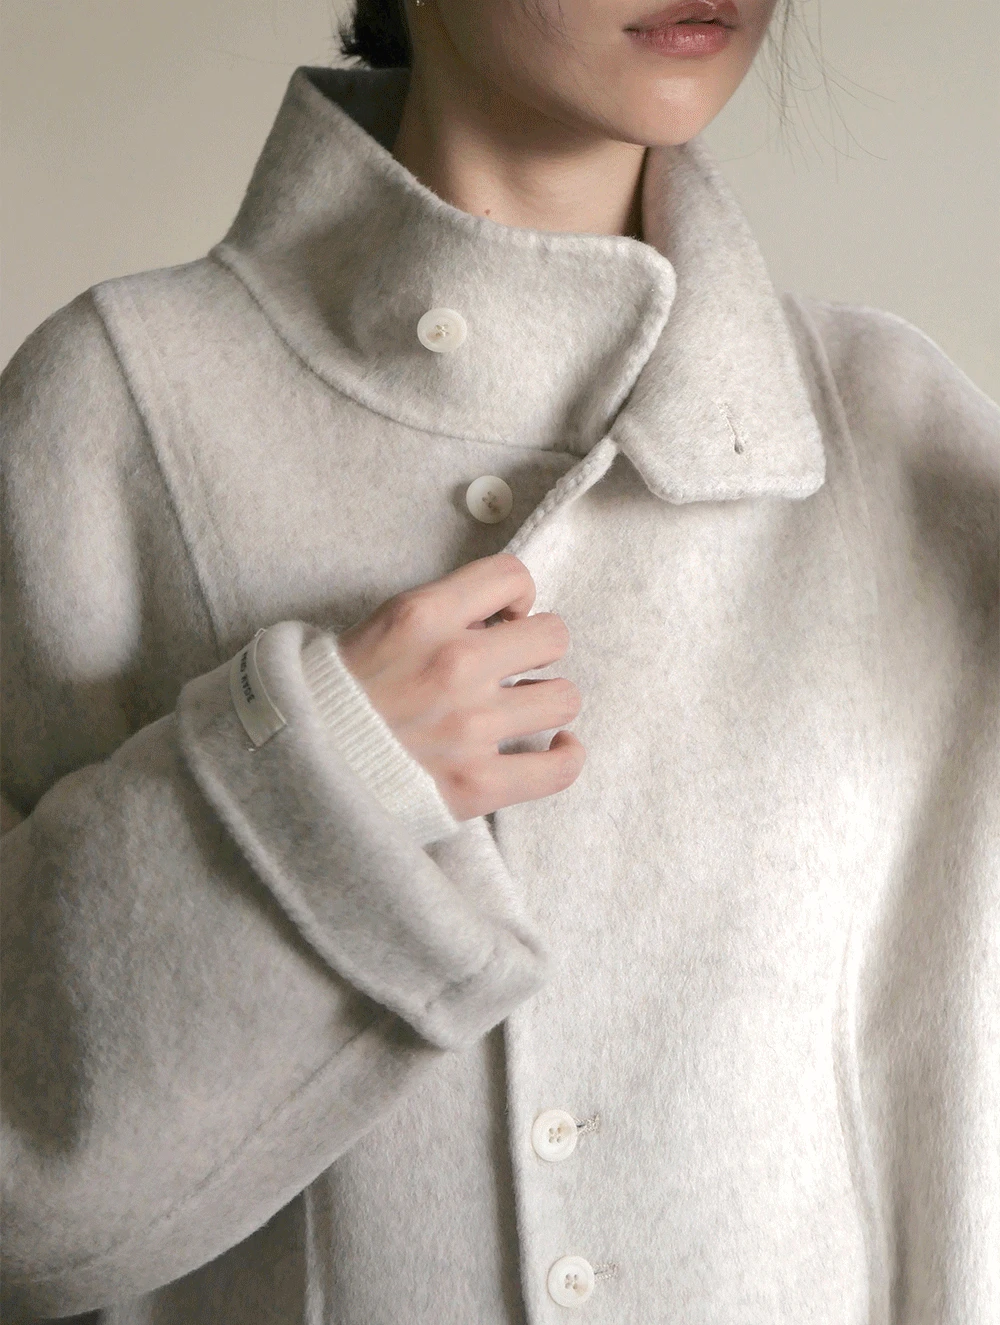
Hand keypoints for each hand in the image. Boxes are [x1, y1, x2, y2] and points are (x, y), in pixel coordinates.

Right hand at [335, 553, 584, 819]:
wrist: (296, 762)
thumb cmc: (337, 692)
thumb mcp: (379, 624)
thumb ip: (440, 612)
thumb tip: (499, 614)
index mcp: (424, 616)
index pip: (513, 576)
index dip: (516, 595)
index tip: (503, 617)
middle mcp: (455, 666)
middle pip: (553, 636)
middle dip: (535, 647)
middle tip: (511, 665)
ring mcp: (470, 728)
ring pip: (564, 697)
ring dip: (546, 699)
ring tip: (521, 706)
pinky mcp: (477, 784)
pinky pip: (558, 768)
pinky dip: (565, 756)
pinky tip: (557, 747)